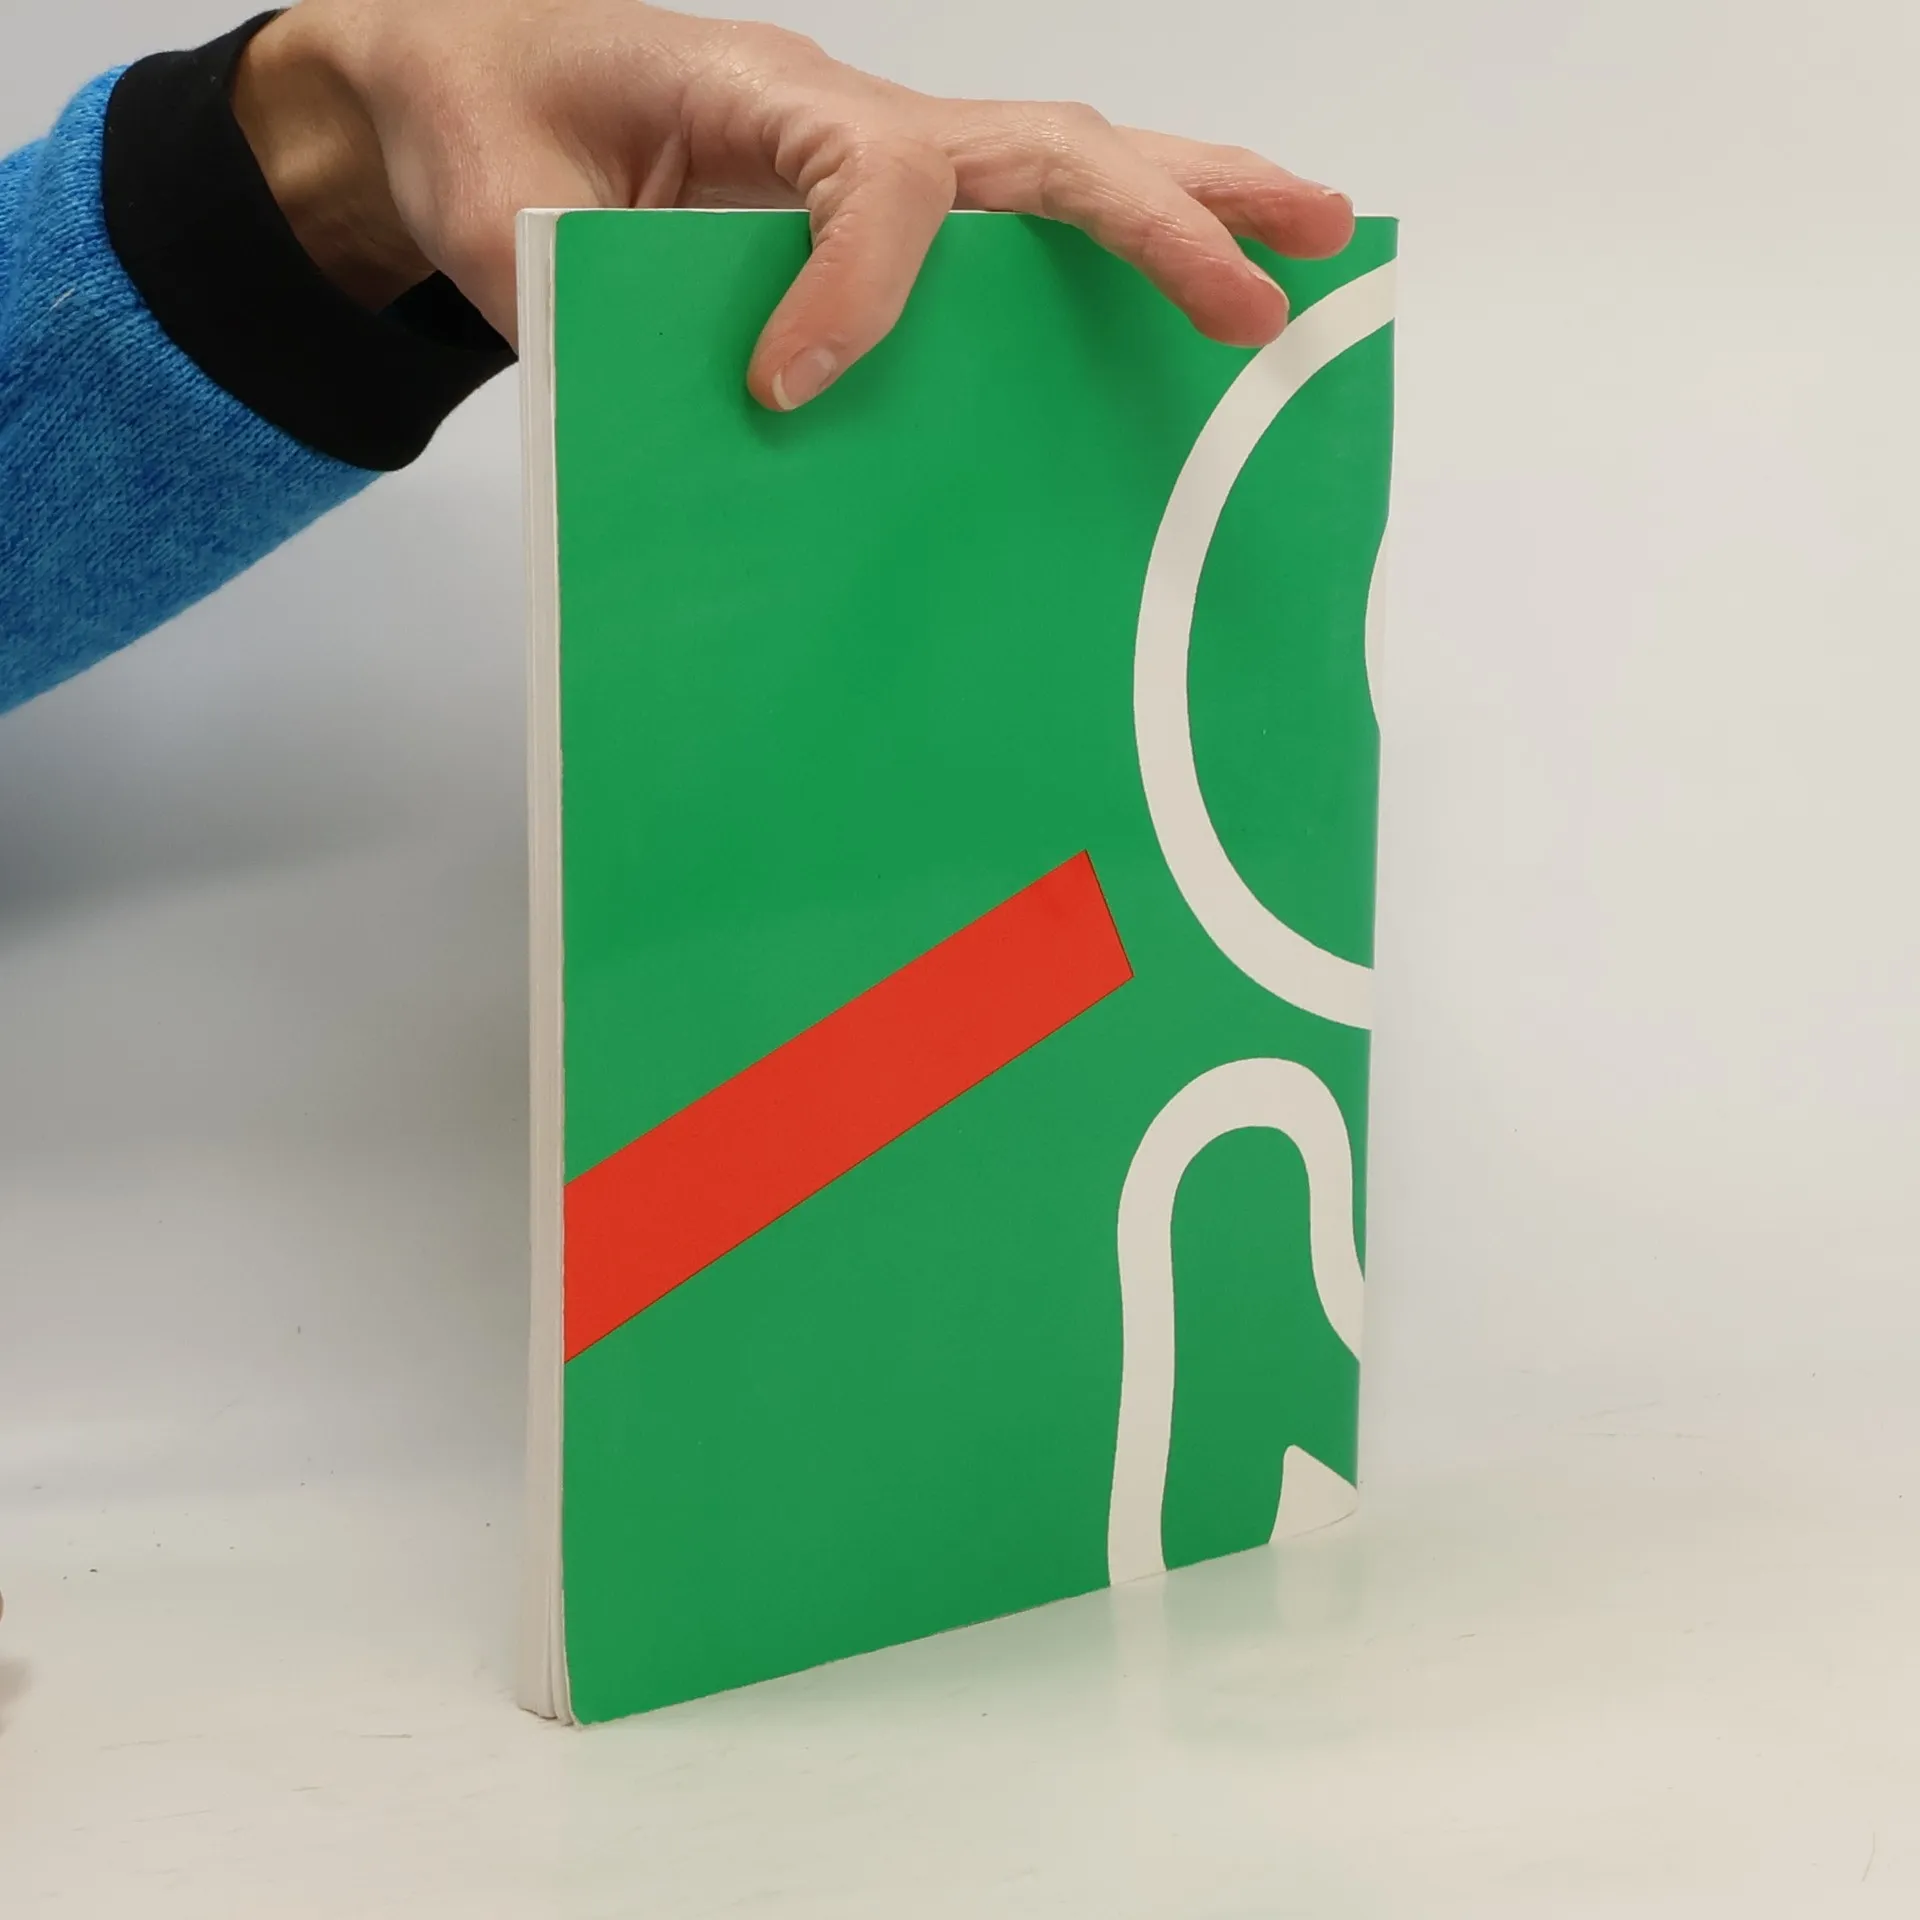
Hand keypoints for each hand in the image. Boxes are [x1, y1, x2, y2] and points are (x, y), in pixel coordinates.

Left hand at [234, 1, 1354, 409]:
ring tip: (1328, 238)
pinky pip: (1031, 221)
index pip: (870, 184)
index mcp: (764, 98)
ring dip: (1202, 200)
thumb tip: (709, 419)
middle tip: (1273, 282)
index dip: (851, 291)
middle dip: (1166, 217)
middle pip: (1046, 148)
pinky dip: (1131, 237)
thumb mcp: (517, 218)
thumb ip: (595, 296)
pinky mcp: (893, 204)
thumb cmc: (498, 133)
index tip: (788, 390)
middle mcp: (856, 118)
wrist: (475, 84)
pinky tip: (1206, 283)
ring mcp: (889, 154)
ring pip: (1072, 164)